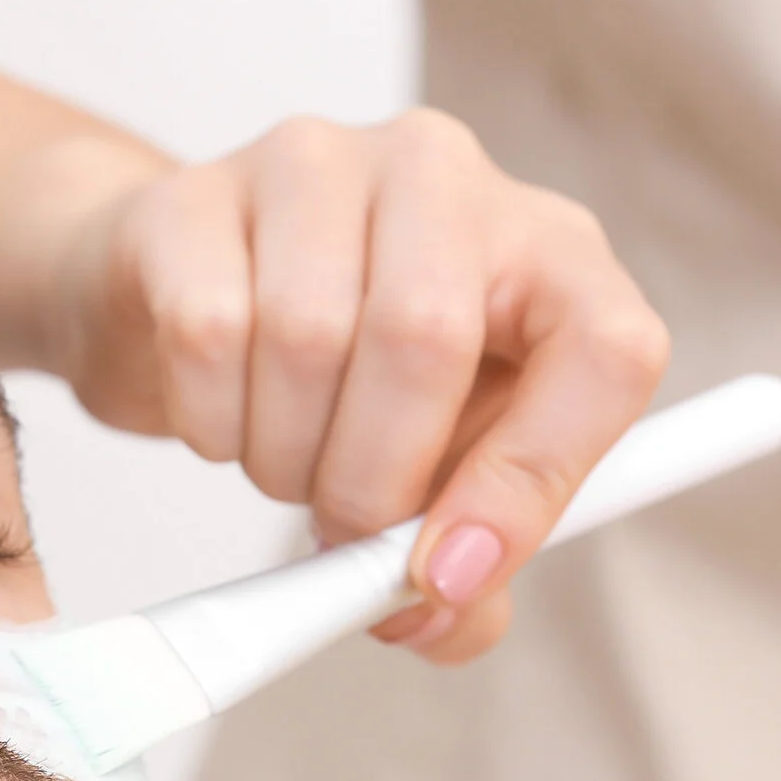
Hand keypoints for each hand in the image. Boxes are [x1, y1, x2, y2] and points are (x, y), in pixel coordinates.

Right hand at [51, 109, 669, 662]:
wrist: (176, 299)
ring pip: (305, 338)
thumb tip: (439, 615)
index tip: (451, 573)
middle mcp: (442, 177)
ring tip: (283, 461)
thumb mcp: (433, 473)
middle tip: (339, 535)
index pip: (604, 349)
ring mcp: (314, 165)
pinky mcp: (195, 195)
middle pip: (426, 339)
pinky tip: (221, 417)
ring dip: (283, 455)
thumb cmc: (338, 386)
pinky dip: (209, 422)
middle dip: (370, 481)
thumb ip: (466, 564)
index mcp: (546, 249)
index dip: (533, 480)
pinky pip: (208, 332)